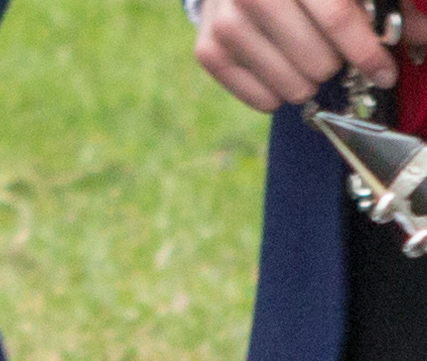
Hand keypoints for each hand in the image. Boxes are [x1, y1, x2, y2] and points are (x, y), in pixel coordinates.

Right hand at [194, 0, 395, 111]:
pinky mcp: (207, 50)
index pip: (339, 19)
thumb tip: (424, 36)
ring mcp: (227, 23)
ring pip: (293, 86)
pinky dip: (279, 94)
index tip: (384, 74)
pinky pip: (262, 100)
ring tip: (306, 60)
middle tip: (331, 52)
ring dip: (310, 81)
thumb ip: (387, 3)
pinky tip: (281, 69)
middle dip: (336, 64)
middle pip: (319, 60)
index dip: (368, 52)